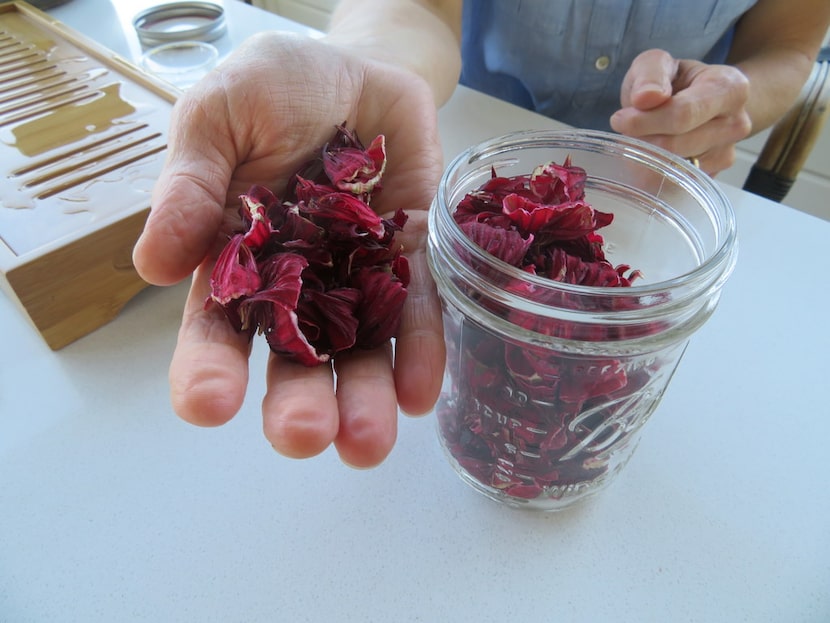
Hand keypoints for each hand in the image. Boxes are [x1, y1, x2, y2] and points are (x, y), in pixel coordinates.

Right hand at [132, 32, 445, 466]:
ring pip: (359, 353)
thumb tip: (154, 265)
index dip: (208, 367)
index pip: (215, 326)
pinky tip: (419, 394)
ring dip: (364, 400)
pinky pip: (419, 314)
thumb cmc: (275, 88)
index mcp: (235, 261)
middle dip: (296, 403)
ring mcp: (356, 281)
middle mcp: (295, 288)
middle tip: (303, 435)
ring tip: (367, 444)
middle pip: (292, 359)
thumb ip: (191, 184)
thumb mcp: (220, 115)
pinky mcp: (411, 264)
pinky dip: (421, 353)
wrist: (357, 71)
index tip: (207, 404)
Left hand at [609, 49, 751, 174]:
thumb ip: (651, 73)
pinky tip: (652, 153)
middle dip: (643, 139)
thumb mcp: (656, 64)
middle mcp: (736, 124)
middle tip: (627, 129)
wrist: (697, 100)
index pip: (684, 114)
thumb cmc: (675, 81)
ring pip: (672, 168)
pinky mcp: (711, 176)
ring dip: (646, 156)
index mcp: (730, 88)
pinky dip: (653, 172)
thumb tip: (646, 98)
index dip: (646, 121)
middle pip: (677, 145)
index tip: (619, 120)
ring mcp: (726, 154)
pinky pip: (673, 184)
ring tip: (643, 136)